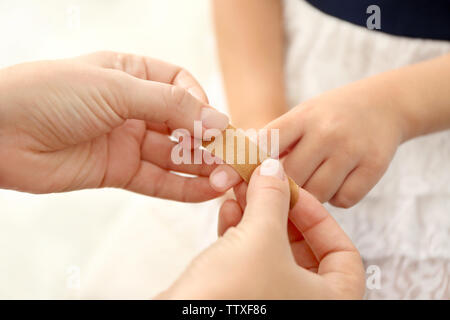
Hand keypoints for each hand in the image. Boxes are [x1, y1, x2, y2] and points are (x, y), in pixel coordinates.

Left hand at [0, 51, 228, 200]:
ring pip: (173, 155)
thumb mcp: (117, 87)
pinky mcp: (117, 170)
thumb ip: (171, 105)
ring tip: (225, 178)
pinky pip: (156, 180)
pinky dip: (182, 187)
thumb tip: (218, 120)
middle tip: (232, 159)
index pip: (181, 86)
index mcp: (132, 73)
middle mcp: (132, 106)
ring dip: (200, 168)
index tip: (216, 122)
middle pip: (181, 124)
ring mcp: (126, 139)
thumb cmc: (50, 94)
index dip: (202, 104)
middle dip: (208, 141)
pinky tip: (205, 192)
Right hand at [160, 159, 364, 298]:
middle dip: (279, 210)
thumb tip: (274, 171)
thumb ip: (272, 198)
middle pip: (303, 248)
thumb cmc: (232, 298)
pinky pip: (250, 261)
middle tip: (264, 185)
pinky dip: (241, 234)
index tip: (293, 192)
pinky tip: (228, 211)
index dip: (319, 216)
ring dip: (257, 216)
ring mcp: (272, 301)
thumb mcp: (260, 237)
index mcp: (329, 300)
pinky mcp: (243, 298)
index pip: (343, 252)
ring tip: (241, 191)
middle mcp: (302, 303)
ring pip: (272, 252)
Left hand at [209, 81, 404, 206]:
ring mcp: (352, 149)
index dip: (246, 167)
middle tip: (284, 190)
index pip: (266, 145)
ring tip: (315, 181)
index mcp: (302, 117)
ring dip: (312, 196)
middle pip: (291, 178)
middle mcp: (326, 132)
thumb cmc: (330, 115)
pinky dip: (337, 198)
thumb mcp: (301, 116)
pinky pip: (344, 199)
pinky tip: (338, 182)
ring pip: (318, 194)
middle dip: (284, 188)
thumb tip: (236, 165)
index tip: (229, 181)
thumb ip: (274, 140)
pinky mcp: (374, 166)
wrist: (384, 104)